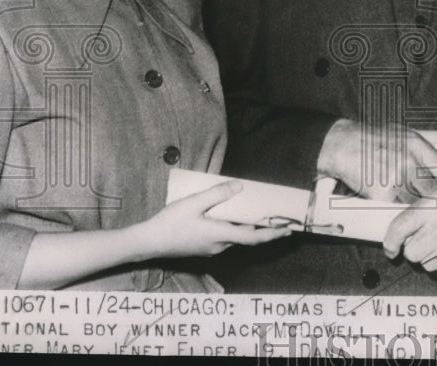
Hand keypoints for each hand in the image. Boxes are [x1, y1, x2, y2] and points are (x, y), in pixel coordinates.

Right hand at [134, 182, 291, 258]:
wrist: (147, 243)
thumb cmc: (170, 223)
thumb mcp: (194, 203)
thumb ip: (217, 194)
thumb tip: (240, 186)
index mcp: (220, 236)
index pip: (253, 238)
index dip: (272, 234)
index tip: (288, 230)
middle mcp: (219, 246)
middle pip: (246, 237)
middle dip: (262, 228)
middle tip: (276, 216)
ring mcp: (210, 249)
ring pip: (234, 237)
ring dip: (247, 227)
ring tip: (256, 211)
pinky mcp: (202, 248)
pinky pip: (224, 238)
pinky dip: (233, 228)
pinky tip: (230, 216)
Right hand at [317, 119, 436, 202]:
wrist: (342, 145)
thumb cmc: (374, 138)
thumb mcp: (404, 131)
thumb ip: (430, 138)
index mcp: (416, 145)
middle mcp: (409, 162)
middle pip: (434, 192)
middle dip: (430, 199)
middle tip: (424, 201)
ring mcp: (395, 180)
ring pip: (417, 204)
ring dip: (414, 209)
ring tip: (408, 206)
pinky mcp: (381, 195)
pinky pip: (397, 211)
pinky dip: (396, 212)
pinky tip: (391, 205)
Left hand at [382, 173, 436, 278]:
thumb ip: (420, 212)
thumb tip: (398, 238)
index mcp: (434, 204)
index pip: (400, 228)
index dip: (390, 242)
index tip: (391, 250)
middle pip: (412, 253)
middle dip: (414, 249)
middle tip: (425, 240)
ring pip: (426, 266)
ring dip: (430, 258)